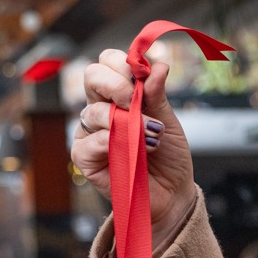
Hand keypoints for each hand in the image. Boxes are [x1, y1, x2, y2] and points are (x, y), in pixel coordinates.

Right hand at [74, 48, 195, 253]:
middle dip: (116, 83)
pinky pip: (93, 140)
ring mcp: (89, 131)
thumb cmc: (169, 157)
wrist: (172, 194)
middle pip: (92, 75)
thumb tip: (157, 65)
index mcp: (118, 95)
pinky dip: (116, 142)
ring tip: (153, 136)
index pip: (107, 63)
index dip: (122, 63)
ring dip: (128, 122)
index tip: (142, 75)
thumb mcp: (167, 121)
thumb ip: (157, 95)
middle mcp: (100, 108)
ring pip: (95, 110)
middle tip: (135, 99)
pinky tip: (136, 151)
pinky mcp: (84, 156)